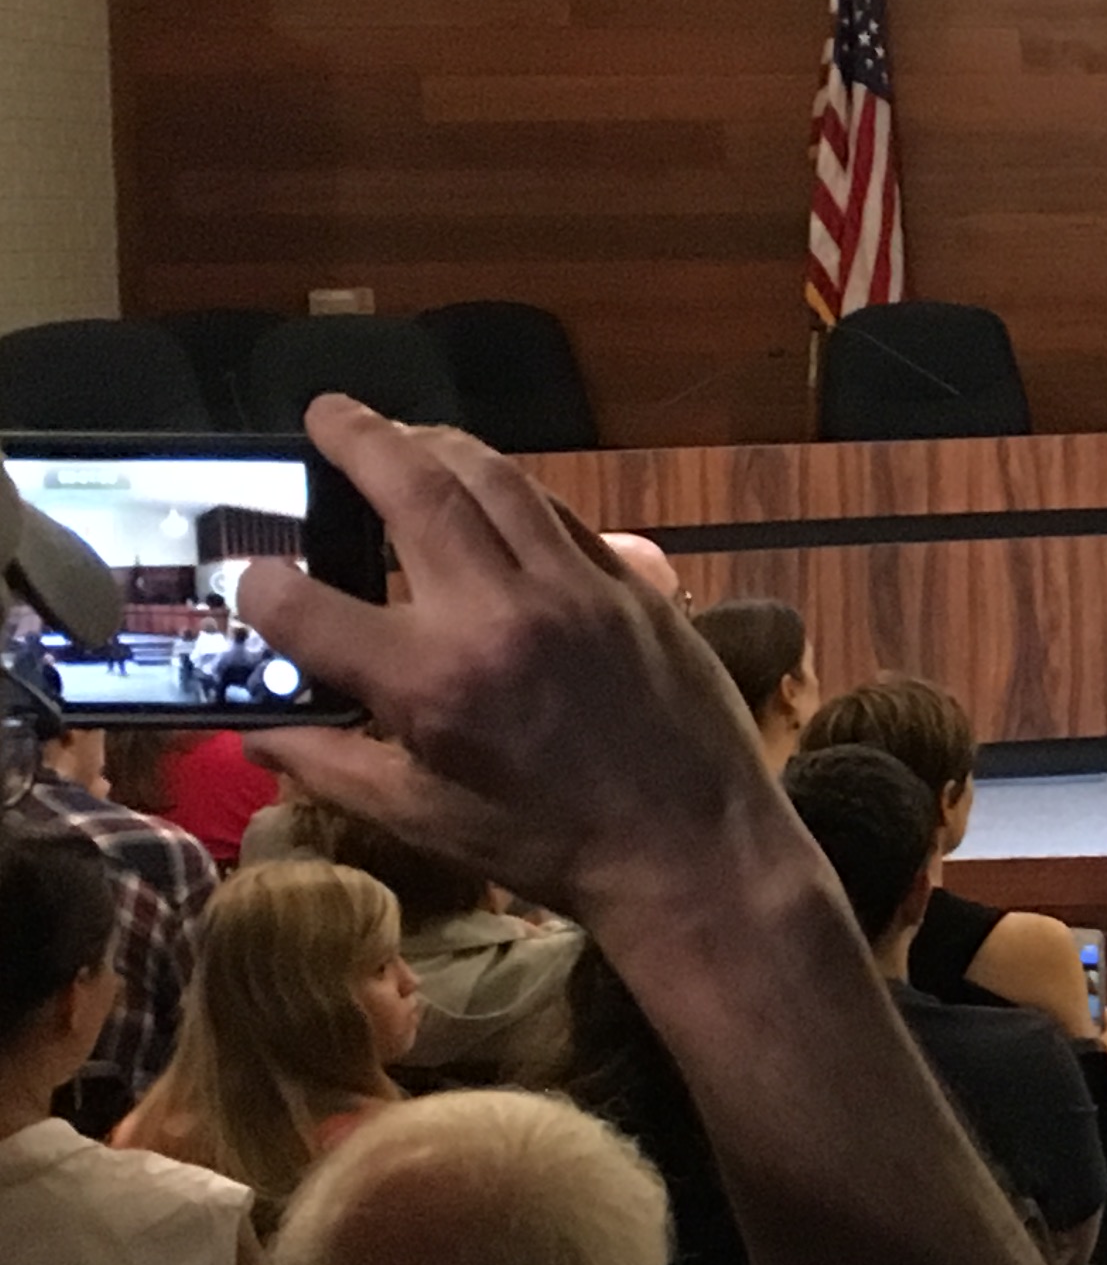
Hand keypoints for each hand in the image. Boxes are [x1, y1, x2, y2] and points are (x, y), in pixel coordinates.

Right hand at [239, 398, 791, 943]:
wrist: (695, 850)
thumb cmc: (553, 846)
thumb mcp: (423, 817)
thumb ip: (329, 764)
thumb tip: (253, 731)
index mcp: (432, 682)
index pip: (306, 605)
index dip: (262, 590)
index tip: (257, 581)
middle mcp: (498, 614)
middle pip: (411, 487)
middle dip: (356, 439)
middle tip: (326, 414)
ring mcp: (575, 588)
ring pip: (496, 478)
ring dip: (438, 444)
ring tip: (403, 435)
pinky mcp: (634, 585)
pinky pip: (561, 512)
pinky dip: (513, 489)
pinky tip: (489, 490)